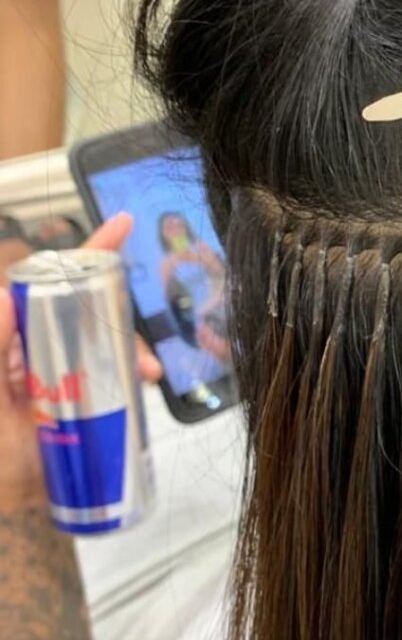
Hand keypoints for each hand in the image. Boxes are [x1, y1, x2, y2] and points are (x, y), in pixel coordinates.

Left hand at [0, 214, 161, 507]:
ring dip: (134, 361)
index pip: (56, 290)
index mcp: (18, 344)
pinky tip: (144, 395)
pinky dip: (133, 388)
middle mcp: (45, 357)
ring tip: (148, 381)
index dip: (91, 254)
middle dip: (126, 332)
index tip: (124, 224)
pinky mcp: (85, 415)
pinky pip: (116, 390)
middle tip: (146, 363)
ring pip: (110, 355)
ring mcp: (66, 385)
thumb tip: (3, 295)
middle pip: (95, 322)